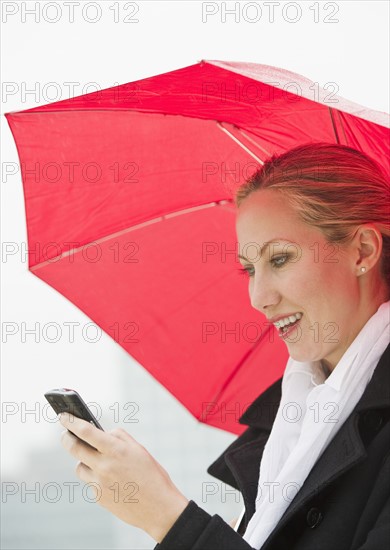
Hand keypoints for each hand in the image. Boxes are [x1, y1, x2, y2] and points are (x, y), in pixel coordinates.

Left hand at [59, 413, 188, 541]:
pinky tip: (110, 479)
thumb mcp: (138, 449)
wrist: (158, 508)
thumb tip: (101, 433)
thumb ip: (118, 438)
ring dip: (83, 459)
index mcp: (116, 450)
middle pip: (74, 448)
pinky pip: (90, 481)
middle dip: (66, 437)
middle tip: (65, 433)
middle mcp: (104, 466)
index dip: (71, 422)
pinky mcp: (98, 497)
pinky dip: (95, 476)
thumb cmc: (151, 475)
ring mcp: (99, 483)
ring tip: (96, 459)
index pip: (86, 431)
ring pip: (79, 466)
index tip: (63, 416)